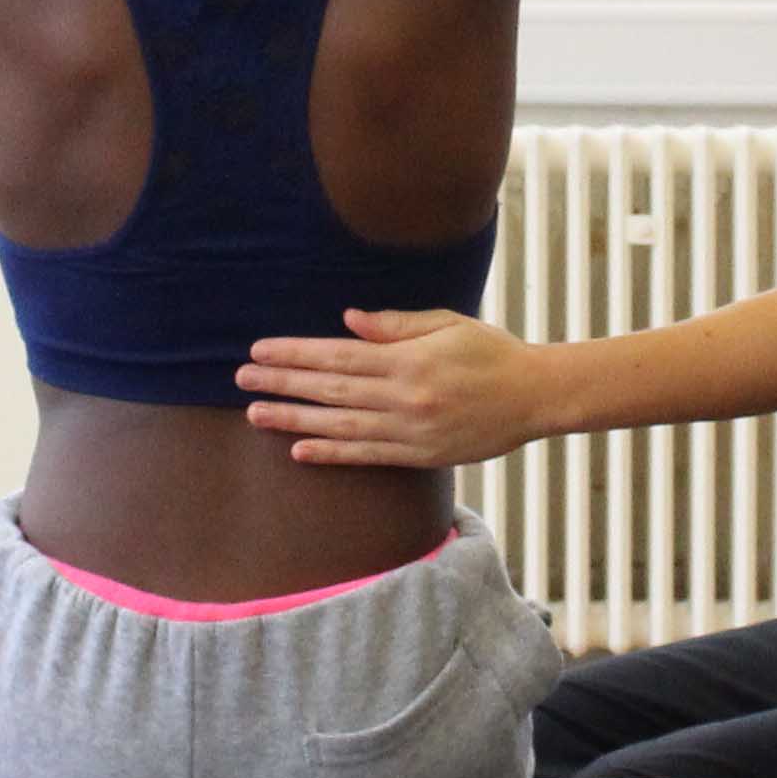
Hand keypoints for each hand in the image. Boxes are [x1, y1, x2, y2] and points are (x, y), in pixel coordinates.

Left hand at [241, 307, 548, 470]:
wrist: (535, 397)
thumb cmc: (491, 352)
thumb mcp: (448, 324)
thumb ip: (396, 325)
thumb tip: (348, 321)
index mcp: (408, 360)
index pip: (338, 355)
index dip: (296, 354)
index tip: (260, 351)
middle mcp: (404, 397)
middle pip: (330, 390)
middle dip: (283, 383)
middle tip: (241, 379)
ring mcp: (410, 430)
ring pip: (340, 426)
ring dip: (294, 420)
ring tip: (256, 415)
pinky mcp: (419, 455)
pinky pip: (366, 455)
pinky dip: (331, 454)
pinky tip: (299, 451)